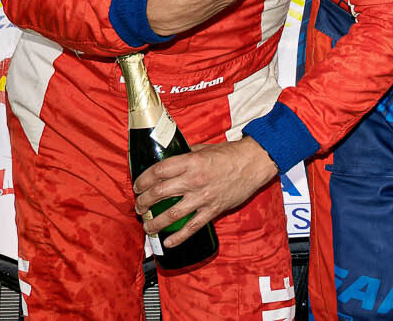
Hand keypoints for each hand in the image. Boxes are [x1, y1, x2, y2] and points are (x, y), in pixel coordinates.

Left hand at [136, 136, 277, 245]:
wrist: (254, 163)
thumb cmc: (230, 154)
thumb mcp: (204, 149)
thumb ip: (186, 156)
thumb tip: (170, 162)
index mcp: (190, 162)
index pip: (158, 171)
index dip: (143, 180)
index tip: (137, 185)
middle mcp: (193, 180)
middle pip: (159, 193)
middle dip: (143, 202)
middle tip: (139, 206)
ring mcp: (202, 197)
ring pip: (170, 214)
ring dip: (154, 223)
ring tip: (147, 226)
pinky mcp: (212, 210)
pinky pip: (191, 227)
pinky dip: (178, 237)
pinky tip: (168, 243)